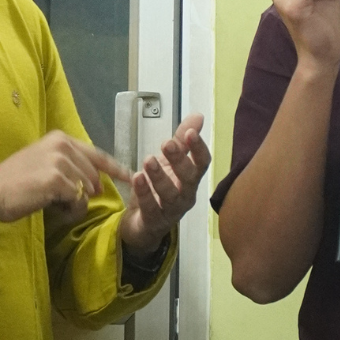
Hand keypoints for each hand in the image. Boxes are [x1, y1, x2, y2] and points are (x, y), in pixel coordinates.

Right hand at [0, 131, 132, 223]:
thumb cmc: (13, 183)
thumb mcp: (43, 165)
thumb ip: (70, 168)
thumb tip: (96, 185)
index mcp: (60, 138)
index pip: (96, 153)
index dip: (114, 167)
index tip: (128, 175)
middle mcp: (63, 145)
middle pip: (94, 175)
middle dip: (85, 193)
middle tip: (60, 201)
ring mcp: (61, 161)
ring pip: (87, 189)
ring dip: (74, 203)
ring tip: (51, 203)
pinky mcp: (58, 179)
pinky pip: (78, 201)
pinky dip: (69, 210)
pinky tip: (51, 207)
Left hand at [118, 113, 210, 254]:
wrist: (143, 223)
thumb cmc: (160, 189)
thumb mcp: (170, 162)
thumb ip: (182, 141)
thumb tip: (198, 116)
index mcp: (191, 178)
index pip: (202, 163)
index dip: (198, 148)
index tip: (190, 132)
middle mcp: (186, 195)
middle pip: (189, 178)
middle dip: (179, 160)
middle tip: (167, 144)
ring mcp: (171, 210)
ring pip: (170, 195)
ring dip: (159, 176)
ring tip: (148, 160)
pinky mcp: (154, 221)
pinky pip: (150, 208)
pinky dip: (144, 193)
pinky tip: (137, 178)